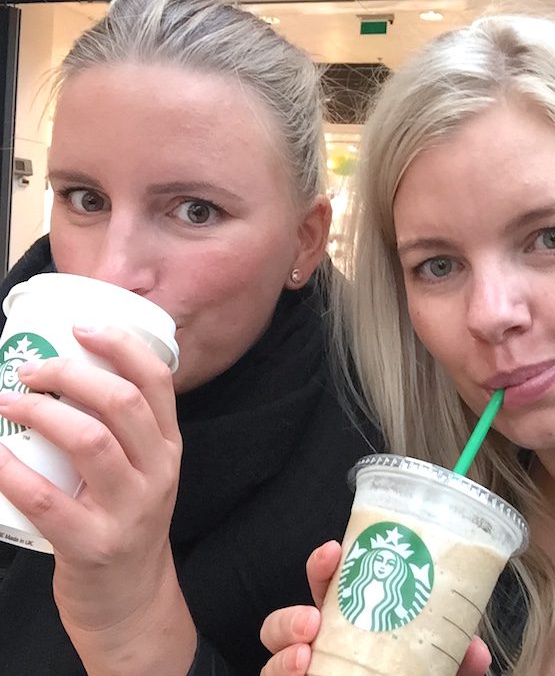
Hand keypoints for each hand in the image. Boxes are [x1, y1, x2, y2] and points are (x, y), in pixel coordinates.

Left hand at [0, 326, 194, 674]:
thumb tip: (70, 373)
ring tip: (8, 403)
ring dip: (42, 413)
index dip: (121, 346)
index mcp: (170, 446)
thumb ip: (123, 429)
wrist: (131, 596)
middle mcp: (158, 471)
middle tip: (32, 369)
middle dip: (72, 373)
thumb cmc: (126, 520)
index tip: (82, 327)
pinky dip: (12, 471)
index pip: (158, 381)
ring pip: (91, 441)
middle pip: (122, 403)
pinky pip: (48, 499)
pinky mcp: (93, 544)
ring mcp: (130, 509)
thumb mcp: (143, 470)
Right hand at [260, 541, 491, 675]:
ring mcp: (310, 669)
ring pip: (272, 660)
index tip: (334, 550)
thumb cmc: (413, 671)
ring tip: (303, 657)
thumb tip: (475, 650)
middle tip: (311, 621)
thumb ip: (453, 655)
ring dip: (281, 656)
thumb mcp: (437, 662)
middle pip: (284, 623)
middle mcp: (321, 644)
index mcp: (348, 619)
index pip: (325, 584)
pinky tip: (304, 675)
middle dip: (289, 617)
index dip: (323, 565)